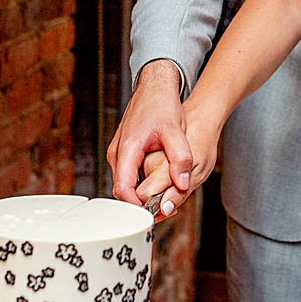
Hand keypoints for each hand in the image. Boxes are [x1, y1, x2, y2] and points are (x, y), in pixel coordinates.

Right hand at [108, 60, 188, 215]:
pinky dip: (141, 181)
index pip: (122, 189)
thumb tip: (183, 184)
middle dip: (139, 203)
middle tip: (160, 212)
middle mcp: (117, 153)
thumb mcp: (176, 131)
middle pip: (122, 189)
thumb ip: (180, 158)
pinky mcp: (125, 151)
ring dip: (141, 192)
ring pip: (126, 181)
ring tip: (162, 201)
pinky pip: (129, 172)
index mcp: (126, 150)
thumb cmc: (161, 105)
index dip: (134, 206)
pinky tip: (159, 184)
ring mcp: (119, 152)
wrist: (154, 86)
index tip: (150, 215)